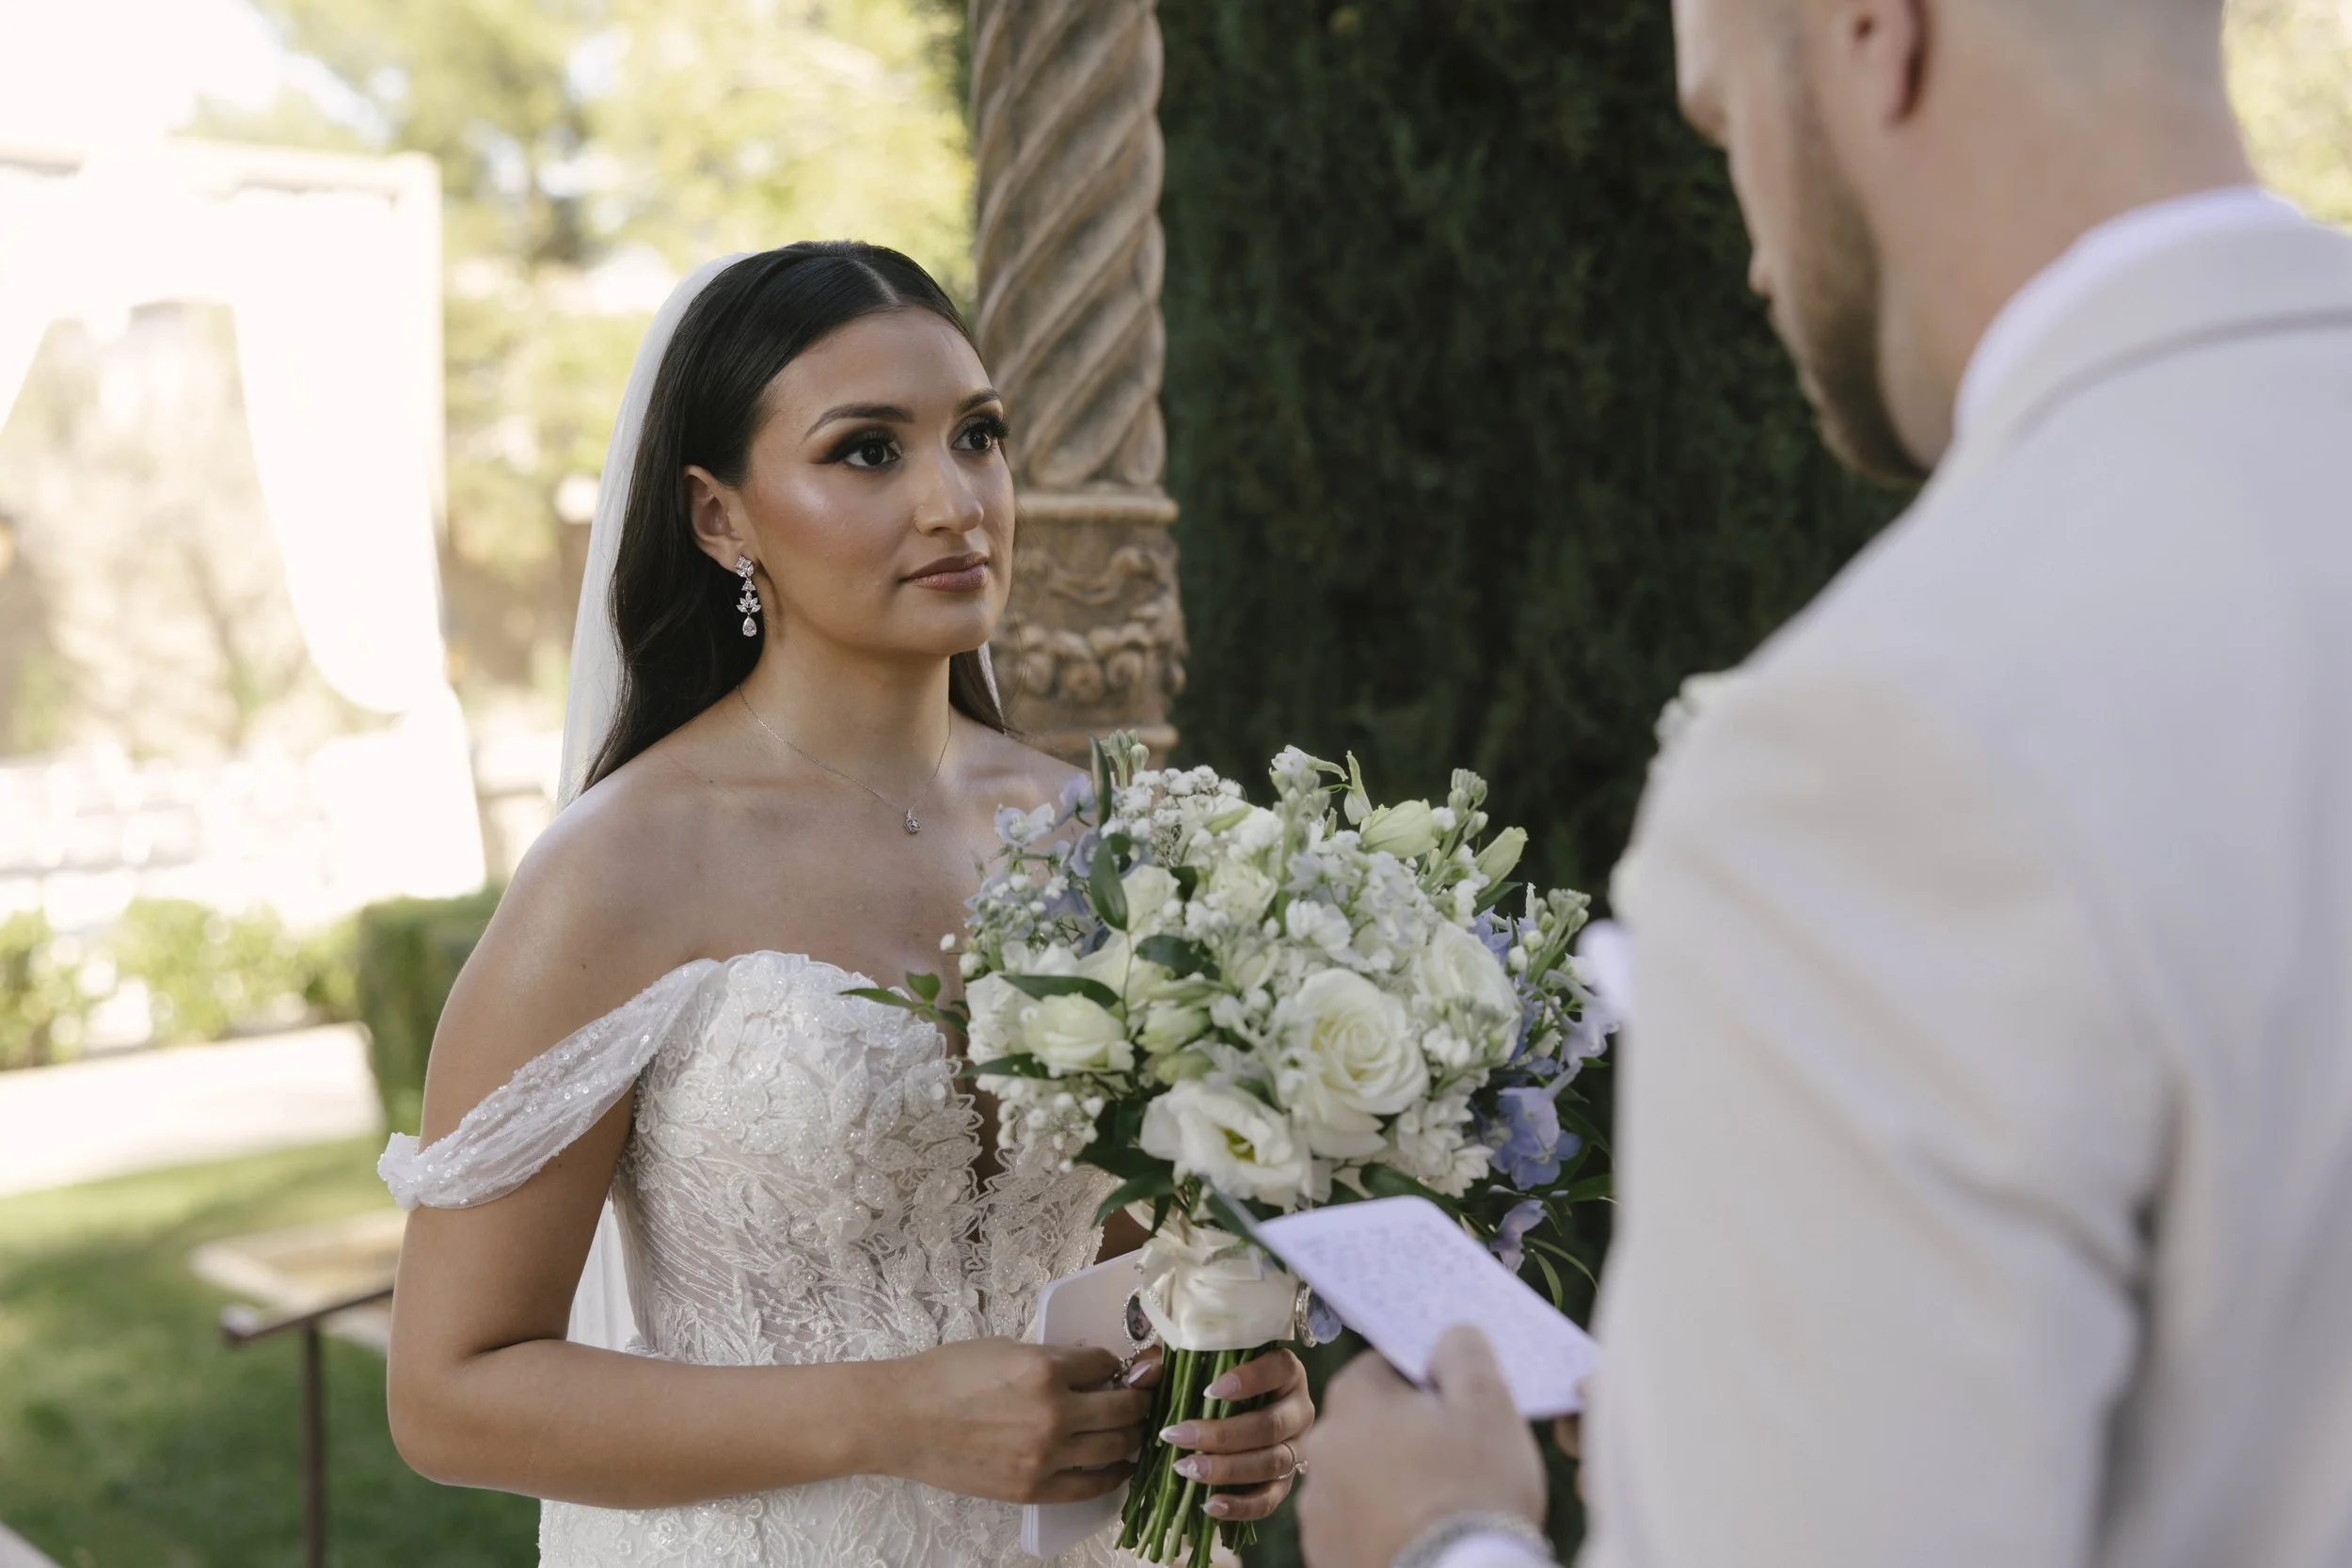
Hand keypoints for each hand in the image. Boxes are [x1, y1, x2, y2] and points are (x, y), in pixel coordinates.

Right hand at [879, 1337, 1151, 1503]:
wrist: (902, 1420)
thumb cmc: (946, 1375)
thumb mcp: (1005, 1348)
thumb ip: (1051, 1357)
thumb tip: (1090, 1367)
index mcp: (1046, 1369)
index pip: (1105, 1364)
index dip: (1113, 1363)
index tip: (1113, 1368)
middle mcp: (1054, 1413)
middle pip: (1123, 1408)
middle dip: (1137, 1399)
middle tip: (1139, 1397)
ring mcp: (1046, 1455)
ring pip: (1115, 1447)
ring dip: (1131, 1436)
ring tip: (1132, 1430)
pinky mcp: (1033, 1488)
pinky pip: (1091, 1486)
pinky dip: (1113, 1475)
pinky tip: (1118, 1466)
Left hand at [1145, 1345, 1316, 1523]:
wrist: (1237, 1414)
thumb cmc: (1212, 1381)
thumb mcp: (1192, 1364)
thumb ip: (1166, 1362)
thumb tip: (1145, 1374)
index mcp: (1285, 1371)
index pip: (1278, 1368)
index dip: (1248, 1379)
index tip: (1208, 1390)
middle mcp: (1298, 1409)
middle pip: (1269, 1425)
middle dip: (1221, 1435)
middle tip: (1177, 1436)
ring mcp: (1296, 1448)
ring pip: (1271, 1463)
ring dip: (1226, 1469)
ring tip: (1185, 1469)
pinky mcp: (1285, 1482)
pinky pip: (1270, 1500)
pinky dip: (1241, 1506)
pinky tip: (1209, 1504)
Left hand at [1295, 1326, 1546, 1567]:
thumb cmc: (1475, 1488)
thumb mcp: (1488, 1403)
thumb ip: (1465, 1352)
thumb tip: (1448, 1335)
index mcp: (1354, 1396)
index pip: (1386, 1367)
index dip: (1428, 1388)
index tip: (1456, 1416)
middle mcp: (1321, 1444)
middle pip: (1371, 1422)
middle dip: (1407, 1435)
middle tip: (1454, 1465)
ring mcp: (1316, 1504)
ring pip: (1361, 1475)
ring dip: (1390, 1483)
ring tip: (1437, 1508)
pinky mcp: (1322, 1552)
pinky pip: (1353, 1524)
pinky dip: (1379, 1526)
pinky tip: (1415, 1535)